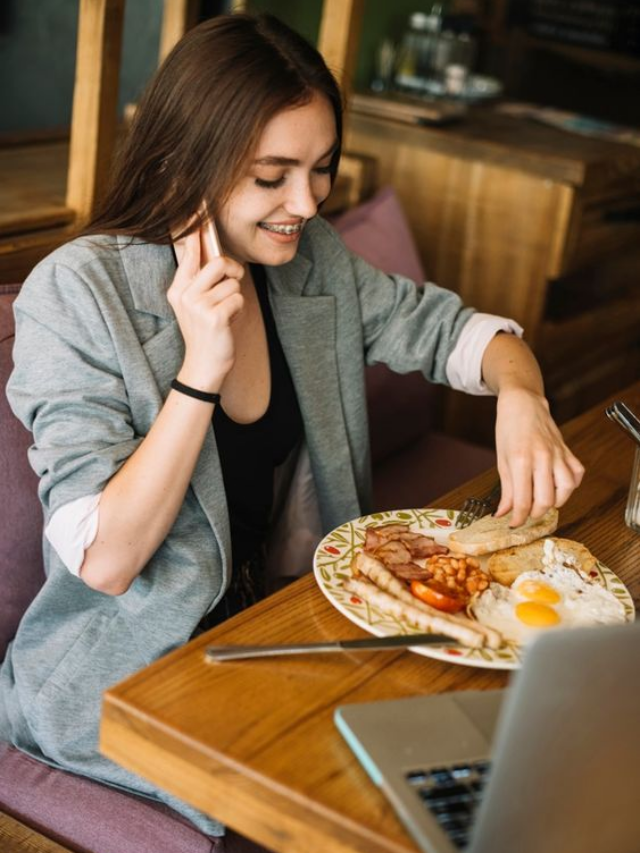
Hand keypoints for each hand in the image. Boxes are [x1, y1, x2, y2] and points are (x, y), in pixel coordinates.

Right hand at [167, 229, 244, 391]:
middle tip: (232, 283)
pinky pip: (238, 298)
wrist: (204, 365)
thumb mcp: (195, 304)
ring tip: (226, 311)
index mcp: (178, 288)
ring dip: (235, 296)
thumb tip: (212, 252)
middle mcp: (184, 295)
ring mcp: (198, 306)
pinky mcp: (214, 317)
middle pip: (218, 263)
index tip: (199, 208)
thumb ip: (199, 279)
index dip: (196, 231)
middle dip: (233, 271)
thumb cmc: (205, 331)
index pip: (188, 254)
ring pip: (232, 283)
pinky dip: (239, 309)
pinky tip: (229, 321)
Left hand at [493, 387, 584, 526]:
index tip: (513, 523)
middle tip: (526, 513)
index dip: (518, 518)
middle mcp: (542, 457)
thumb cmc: (509, 429)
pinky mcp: (568, 451)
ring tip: (543, 501)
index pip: (522, 500)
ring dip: (556, 502)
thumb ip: (506, 489)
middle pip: (546, 500)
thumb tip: (502, 513)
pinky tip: (558, 485)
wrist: (523, 404)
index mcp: (521, 460)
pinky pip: (577, 474)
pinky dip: (570, 486)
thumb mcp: (501, 460)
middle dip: (535, 513)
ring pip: (566, 489)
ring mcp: (558, 454)